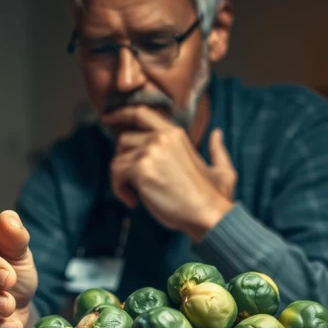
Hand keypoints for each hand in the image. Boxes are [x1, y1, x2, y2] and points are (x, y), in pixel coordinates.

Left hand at [102, 105, 236, 240]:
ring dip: (121, 179)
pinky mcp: (140, 169)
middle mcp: (161, 138)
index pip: (141, 113)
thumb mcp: (221, 168)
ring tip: (136, 195)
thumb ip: (217, 149)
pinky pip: (116, 174)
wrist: (208, 214)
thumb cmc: (214, 197)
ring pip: (117, 159)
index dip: (121, 113)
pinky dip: (119, 190)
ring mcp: (150, 152)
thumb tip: (217, 134)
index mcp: (175, 133)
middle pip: (123, 139)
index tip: (107, 117)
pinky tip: (133, 200)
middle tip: (131, 179)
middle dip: (123, 159)